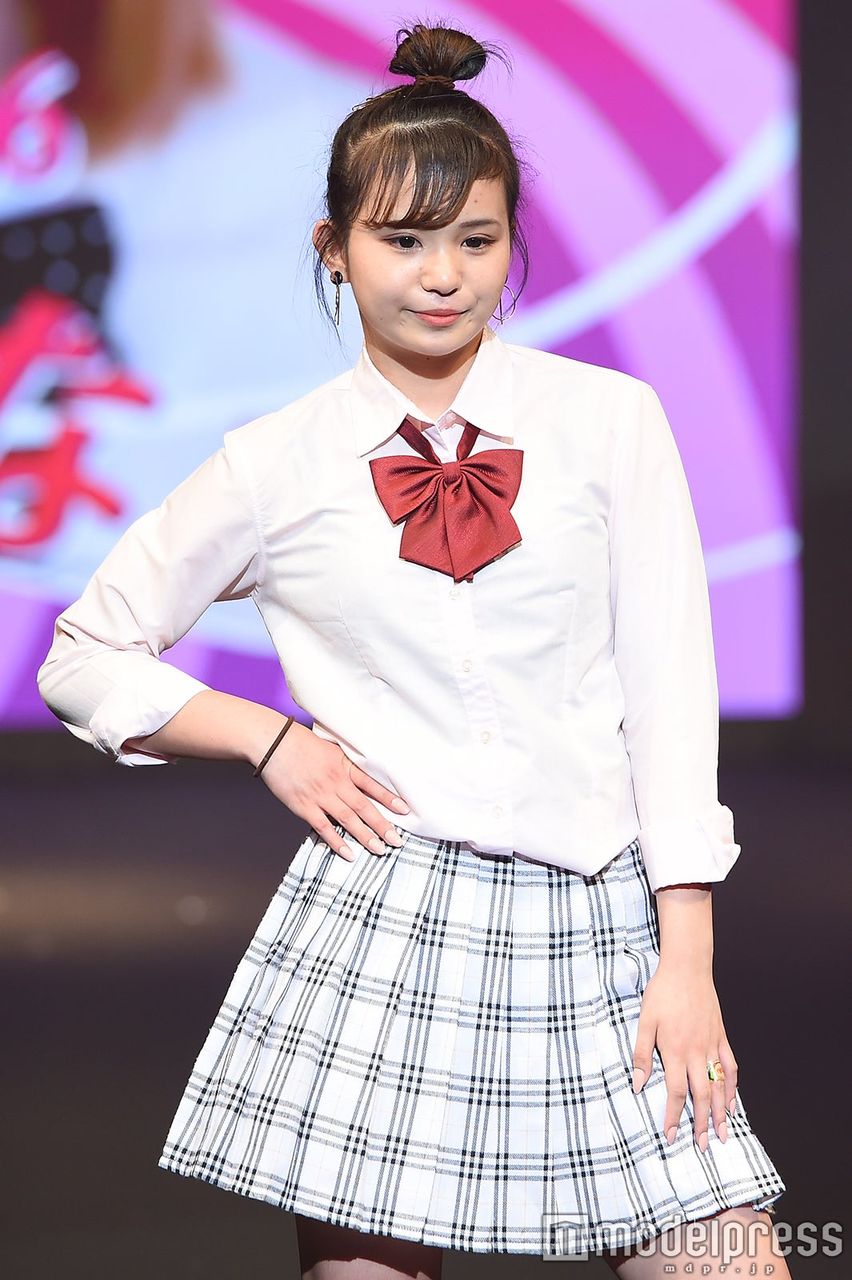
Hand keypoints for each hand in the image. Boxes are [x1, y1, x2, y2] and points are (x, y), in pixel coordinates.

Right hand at [256, 720, 410, 860]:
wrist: (274, 743)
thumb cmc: (302, 744)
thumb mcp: (332, 749)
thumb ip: (347, 764)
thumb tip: (364, 775)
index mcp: (344, 766)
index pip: (372, 784)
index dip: (389, 798)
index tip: (405, 810)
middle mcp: (336, 782)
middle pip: (364, 807)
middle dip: (382, 825)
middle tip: (397, 841)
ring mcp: (320, 795)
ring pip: (348, 819)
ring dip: (365, 836)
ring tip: (380, 849)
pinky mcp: (304, 806)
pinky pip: (324, 827)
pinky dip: (337, 841)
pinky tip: (349, 853)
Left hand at [630, 960, 738, 1151]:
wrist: (687, 968)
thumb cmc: (662, 992)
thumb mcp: (645, 1021)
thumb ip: (642, 1054)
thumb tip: (638, 1085)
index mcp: (675, 1050)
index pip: (677, 1092)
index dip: (674, 1116)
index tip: (671, 1136)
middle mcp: (696, 1052)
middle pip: (702, 1095)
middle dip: (702, 1124)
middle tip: (704, 1147)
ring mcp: (712, 1045)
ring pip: (720, 1085)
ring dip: (722, 1112)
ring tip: (725, 1134)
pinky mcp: (721, 1036)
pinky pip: (730, 1066)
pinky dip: (733, 1086)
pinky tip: (733, 1101)